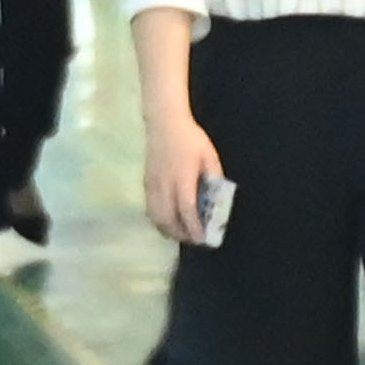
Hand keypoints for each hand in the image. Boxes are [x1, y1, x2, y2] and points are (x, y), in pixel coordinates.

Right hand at [142, 111, 223, 246]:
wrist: (164, 123)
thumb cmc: (191, 138)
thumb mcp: (209, 156)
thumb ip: (214, 177)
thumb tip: (218, 198)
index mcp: (182, 176)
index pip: (186, 208)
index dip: (193, 226)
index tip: (202, 238)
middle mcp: (164, 183)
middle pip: (168, 217)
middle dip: (181, 233)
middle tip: (195, 240)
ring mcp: (152, 183)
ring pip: (155, 215)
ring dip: (168, 229)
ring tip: (182, 235)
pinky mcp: (146, 182)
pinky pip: (149, 207)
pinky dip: (158, 220)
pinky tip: (168, 223)